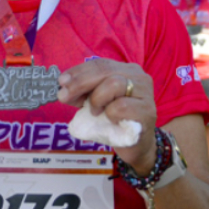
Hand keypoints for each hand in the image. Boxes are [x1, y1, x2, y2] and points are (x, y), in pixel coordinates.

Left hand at [57, 58, 156, 174]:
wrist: (136, 145)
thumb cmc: (115, 121)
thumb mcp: (96, 102)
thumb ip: (83, 92)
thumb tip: (62, 87)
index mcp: (126, 70)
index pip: (99, 63)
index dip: (78, 71)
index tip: (61, 81)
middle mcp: (139, 76)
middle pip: (104, 71)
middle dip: (80, 82)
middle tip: (64, 95)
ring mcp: (146, 92)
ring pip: (114, 84)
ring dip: (97, 99)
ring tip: (95, 112)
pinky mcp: (147, 111)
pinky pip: (120, 106)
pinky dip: (109, 114)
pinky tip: (111, 121)